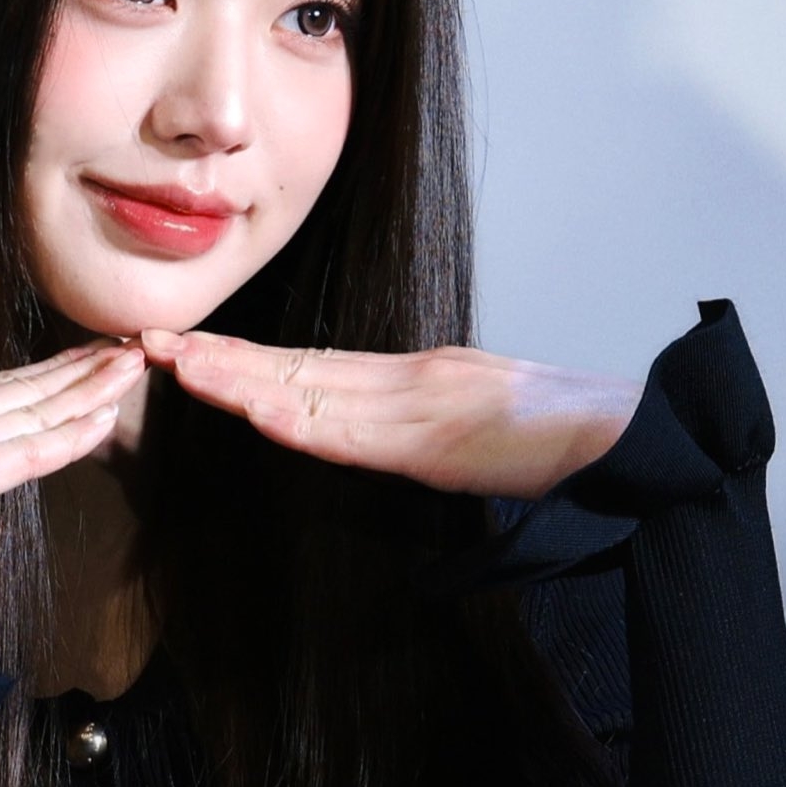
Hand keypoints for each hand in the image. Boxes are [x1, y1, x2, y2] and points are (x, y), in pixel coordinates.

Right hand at [0, 340, 146, 612]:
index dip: (33, 379)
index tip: (72, 362)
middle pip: (17, 389)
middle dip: (74, 369)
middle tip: (123, 345)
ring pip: (34, 409)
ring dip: (90, 387)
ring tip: (135, 363)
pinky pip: (30, 449)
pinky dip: (75, 429)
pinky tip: (108, 412)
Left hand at [138, 328, 642, 501]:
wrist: (637, 442)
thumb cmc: (569, 442)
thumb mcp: (478, 431)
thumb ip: (424, 433)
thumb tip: (380, 441)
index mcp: (417, 379)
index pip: (312, 368)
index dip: (245, 360)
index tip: (187, 353)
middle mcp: (410, 381)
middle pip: (297, 369)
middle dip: (219, 359)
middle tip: (148, 344)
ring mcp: (425, 406)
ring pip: (313, 393)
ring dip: (240, 381)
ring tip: (177, 369)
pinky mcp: (443, 441)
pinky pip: (362, 435)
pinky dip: (307, 423)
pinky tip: (261, 414)